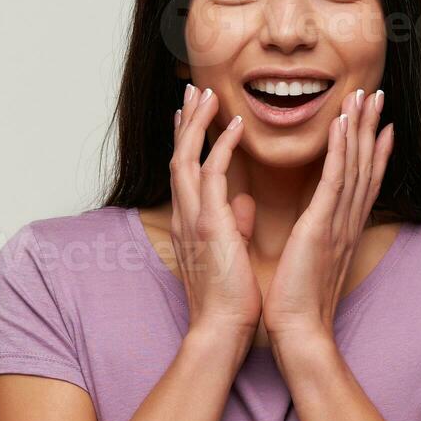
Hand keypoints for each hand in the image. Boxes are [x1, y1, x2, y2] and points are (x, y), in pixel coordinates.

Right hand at [168, 83, 260, 339]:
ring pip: (186, 158)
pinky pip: (211, 175)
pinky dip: (222, 146)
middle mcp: (186, 217)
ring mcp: (193, 220)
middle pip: (179, 156)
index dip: (190, 139)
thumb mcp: (231, 255)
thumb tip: (242, 206)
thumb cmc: (231, 300)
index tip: (196, 113)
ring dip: (198, 123)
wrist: (223, 331)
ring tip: (207, 93)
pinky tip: (236, 125)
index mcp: (192, 224)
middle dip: (186, 121)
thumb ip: (232, 225)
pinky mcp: (208, 225)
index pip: (187, 171)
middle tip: (193, 89)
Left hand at [262, 87, 393, 341]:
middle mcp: (346, 223)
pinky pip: (334, 181)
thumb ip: (311, 239)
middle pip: (365, 166)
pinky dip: (340, 150)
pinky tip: (341, 124)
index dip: (372, 150)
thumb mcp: (307, 264)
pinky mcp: (322, 227)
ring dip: (358, 128)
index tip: (380, 124)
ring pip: (354, 166)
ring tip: (363, 96)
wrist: (300, 334)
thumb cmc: (297, 306)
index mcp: (341, 231)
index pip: (361, 182)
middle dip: (371, 128)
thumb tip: (310, 225)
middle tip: (377, 95)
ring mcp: (337, 223)